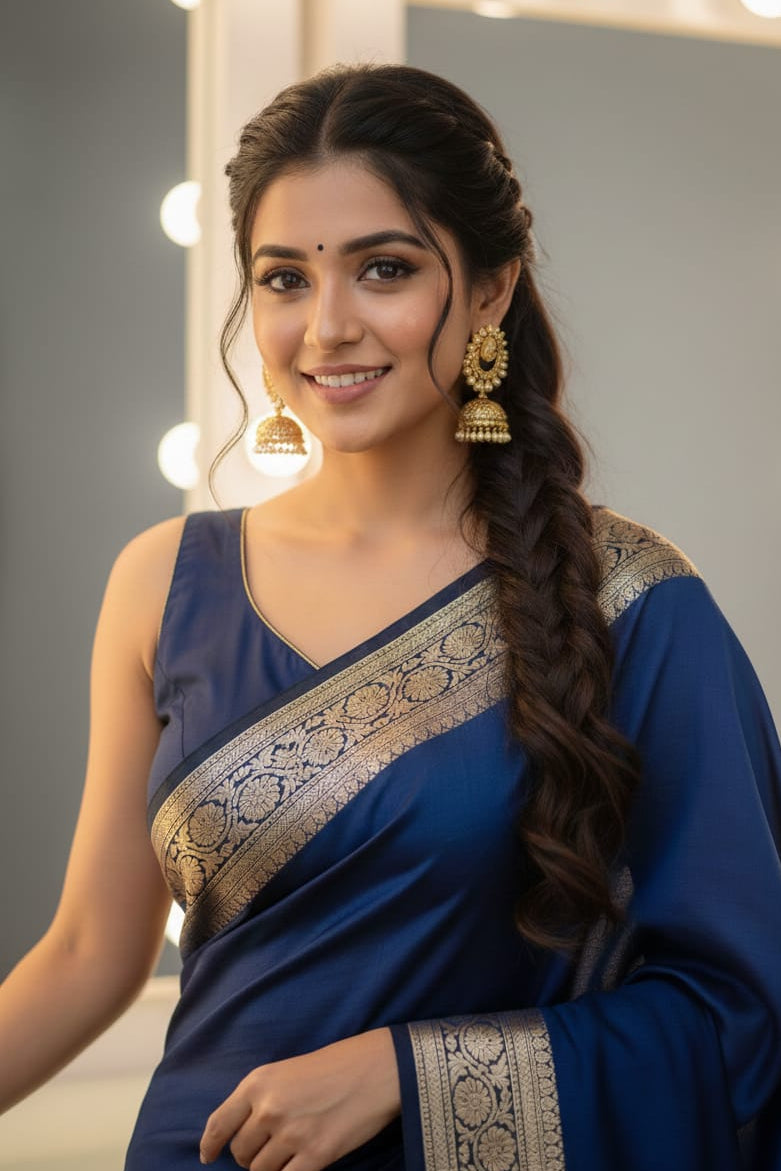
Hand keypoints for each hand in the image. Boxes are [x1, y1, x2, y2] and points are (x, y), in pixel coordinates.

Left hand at [199, 1027, 400, 1169]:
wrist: (376, 1068)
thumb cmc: (335, 1065)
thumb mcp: (287, 1072)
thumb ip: (261, 1099)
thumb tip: (243, 1134)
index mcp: (258, 1083)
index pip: (219, 1123)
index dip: (210, 1145)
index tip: (208, 1156)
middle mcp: (268, 1109)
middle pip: (241, 1152)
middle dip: (251, 1155)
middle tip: (270, 1148)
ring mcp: (291, 1134)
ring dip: (271, 1168)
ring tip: (291, 1153)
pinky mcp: (315, 1155)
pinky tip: (298, 1167)